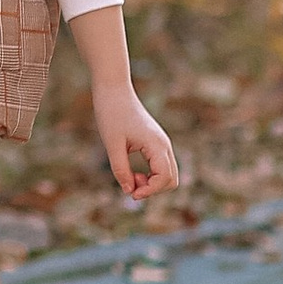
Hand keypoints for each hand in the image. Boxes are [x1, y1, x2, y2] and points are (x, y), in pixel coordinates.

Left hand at [94, 83, 178, 201]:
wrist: (113, 90)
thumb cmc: (111, 113)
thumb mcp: (112, 144)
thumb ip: (120, 169)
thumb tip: (128, 191)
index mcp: (157, 145)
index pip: (164, 178)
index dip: (149, 191)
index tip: (131, 194)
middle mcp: (164, 145)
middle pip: (172, 180)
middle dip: (153, 189)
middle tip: (130, 183)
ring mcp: (161, 143)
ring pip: (167, 174)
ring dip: (152, 182)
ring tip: (130, 176)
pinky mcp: (155, 142)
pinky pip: (160, 166)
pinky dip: (150, 174)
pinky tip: (132, 170)